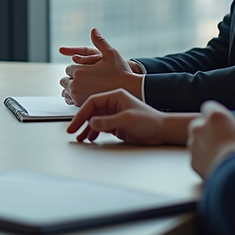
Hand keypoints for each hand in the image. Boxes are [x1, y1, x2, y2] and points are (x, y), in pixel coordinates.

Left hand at [58, 28, 141, 104]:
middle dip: (72, 78)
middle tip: (83, 78)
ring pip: (66, 91)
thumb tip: (94, 31)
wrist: (130, 90)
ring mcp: (77, 96)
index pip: (68, 68)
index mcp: (80, 71)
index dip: (76, 68)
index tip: (84, 70)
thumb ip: (100, 42)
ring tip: (83, 86)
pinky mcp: (80, 105)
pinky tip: (83, 94)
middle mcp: (76, 84)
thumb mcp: (111, 53)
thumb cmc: (121, 72)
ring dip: (71, 88)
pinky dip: (74, 97)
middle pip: (64, 80)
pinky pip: (70, 100)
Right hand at [66, 88, 188, 145]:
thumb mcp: (126, 120)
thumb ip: (107, 121)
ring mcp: (114, 114)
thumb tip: (91, 123)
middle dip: (81, 121)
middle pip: (91, 111)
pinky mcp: (116, 124)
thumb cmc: (150, 121)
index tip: (74, 123)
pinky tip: (90, 138)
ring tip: (80, 137)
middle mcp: (113, 104)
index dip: (81, 113)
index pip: (93, 102)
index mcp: (115, 96)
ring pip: (95, 120)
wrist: (162, 131)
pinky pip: (101, 127)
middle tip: (72, 131)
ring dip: (86, 128)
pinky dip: (94, 132)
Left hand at [187, 102, 234, 178]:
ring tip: (224, 155)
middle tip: (226, 140)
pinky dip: (204, 159)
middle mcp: (200, 127)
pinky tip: (219, 165)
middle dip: (209, 129)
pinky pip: (197, 157)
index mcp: (216, 116)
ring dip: (206, 144)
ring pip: (197, 140)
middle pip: (200, 123)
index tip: (227, 123)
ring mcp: (194, 145)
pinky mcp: (192, 162)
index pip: (210, 107)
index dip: (218, 115)